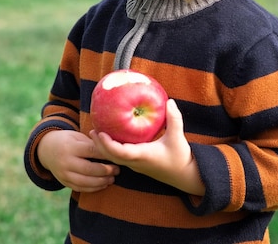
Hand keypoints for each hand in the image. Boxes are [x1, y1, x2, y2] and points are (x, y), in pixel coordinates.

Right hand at [38, 130, 119, 192]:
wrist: (47, 149)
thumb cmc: (68, 140)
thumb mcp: (77, 136)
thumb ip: (92, 143)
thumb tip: (111, 149)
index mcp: (70, 147)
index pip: (91, 151)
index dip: (106, 154)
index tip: (117, 156)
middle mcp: (65, 161)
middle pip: (89, 169)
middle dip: (106, 171)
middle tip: (117, 169)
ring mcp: (63, 174)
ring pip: (85, 182)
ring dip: (101, 182)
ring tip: (112, 178)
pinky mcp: (64, 182)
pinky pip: (80, 188)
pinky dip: (93, 188)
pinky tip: (103, 184)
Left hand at [90, 99, 204, 195]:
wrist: (185, 177)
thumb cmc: (181, 158)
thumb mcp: (178, 137)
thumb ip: (174, 119)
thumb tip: (169, 101)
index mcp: (143, 155)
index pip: (120, 153)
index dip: (108, 144)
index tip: (101, 133)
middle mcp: (136, 162)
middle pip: (112, 156)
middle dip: (100, 145)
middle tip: (92, 130)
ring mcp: (135, 165)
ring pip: (114, 158)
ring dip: (104, 148)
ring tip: (97, 133)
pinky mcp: (137, 165)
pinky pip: (120, 158)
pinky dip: (112, 149)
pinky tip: (110, 139)